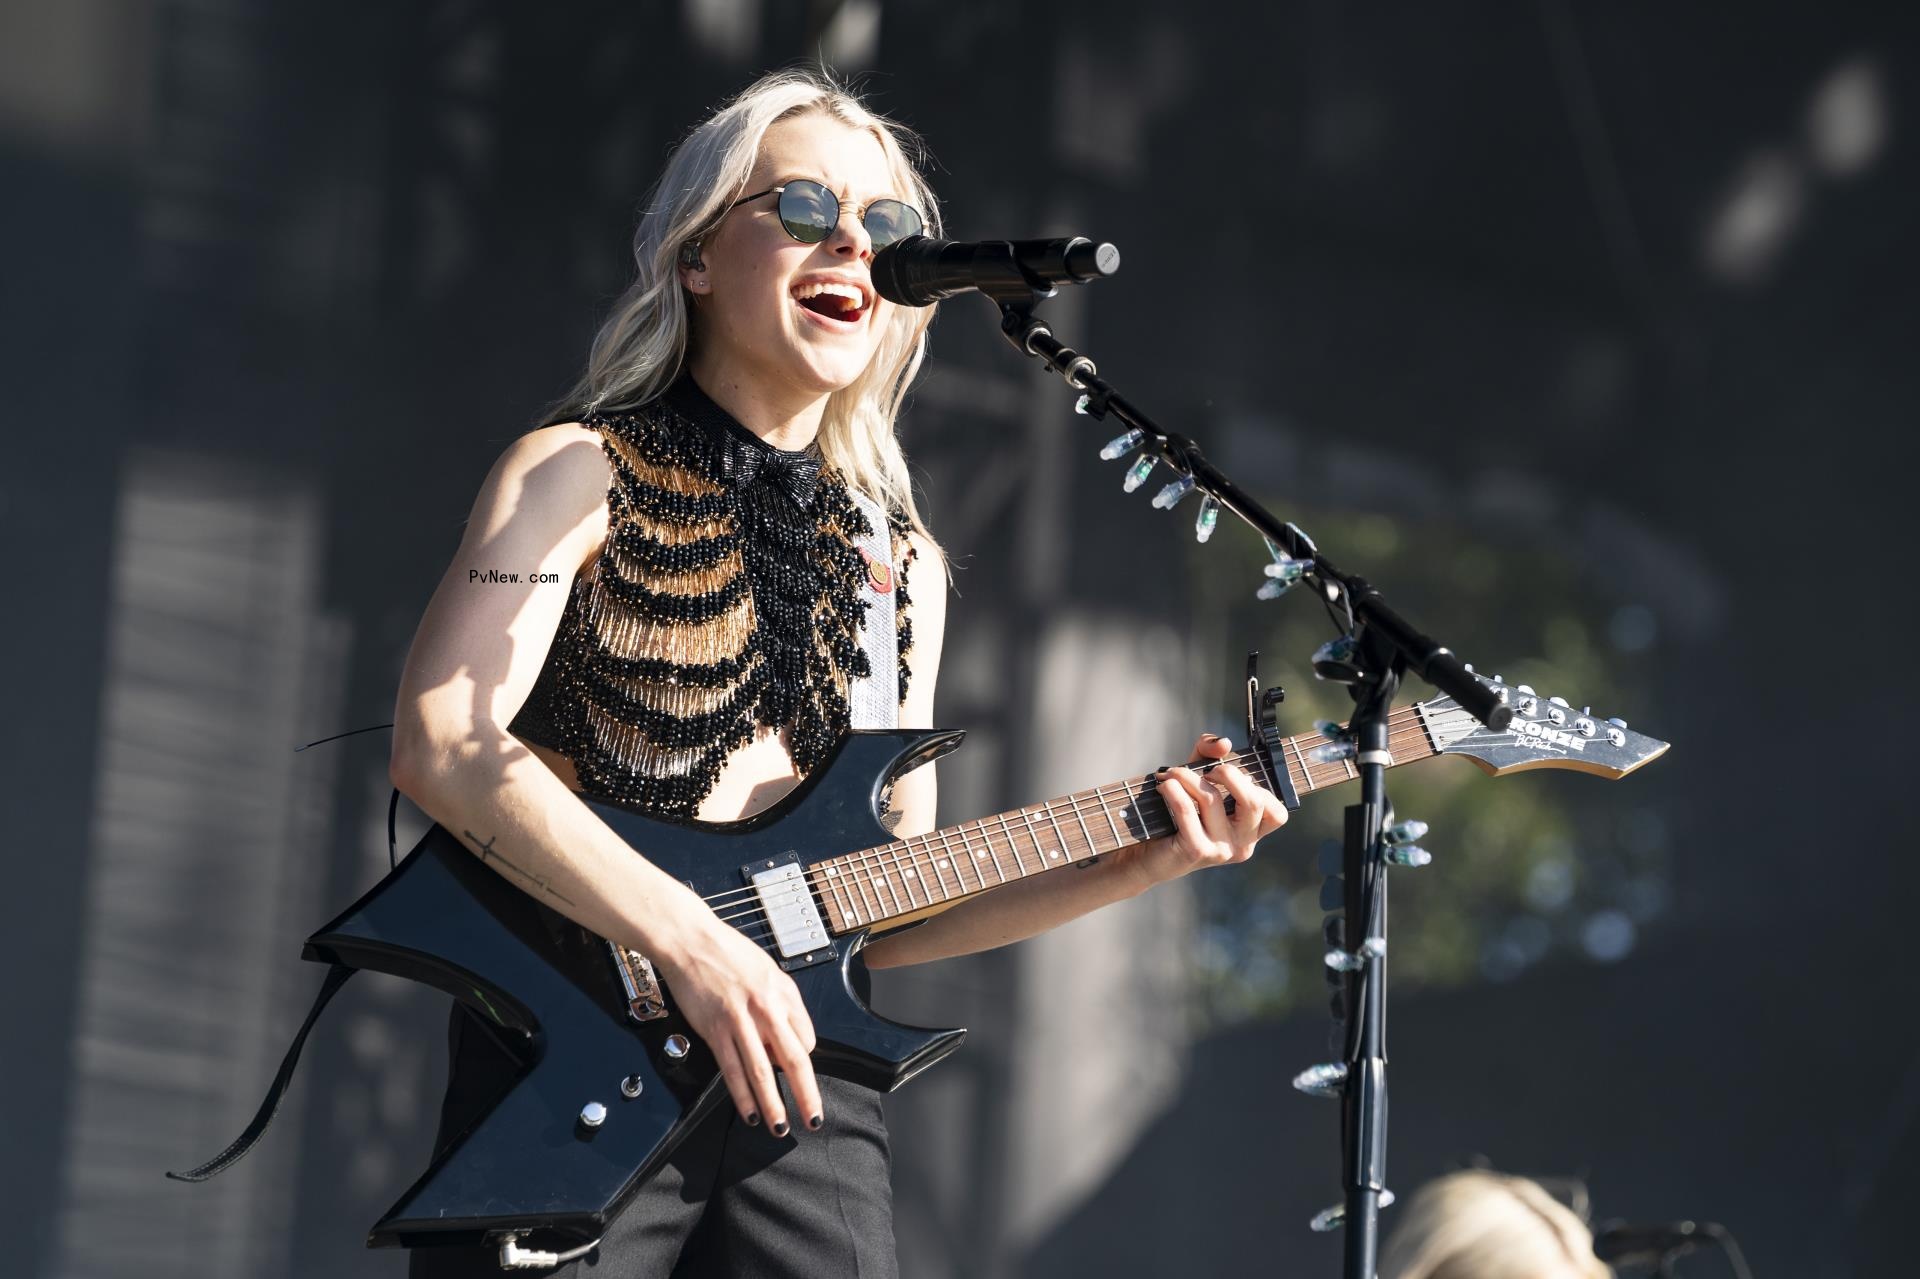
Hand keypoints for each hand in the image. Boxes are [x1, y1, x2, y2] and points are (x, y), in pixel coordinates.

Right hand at [650, 902, 821, 1137]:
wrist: (690, 940)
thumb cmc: (727, 952)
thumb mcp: (768, 970)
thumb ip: (780, 1002)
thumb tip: (784, 1037)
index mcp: (784, 992)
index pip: (807, 1038)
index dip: (804, 1061)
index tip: (798, 1074)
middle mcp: (767, 1008)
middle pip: (794, 1060)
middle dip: (806, 1095)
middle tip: (813, 1120)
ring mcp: (740, 1021)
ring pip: (762, 1072)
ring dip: (773, 1104)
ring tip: (780, 1127)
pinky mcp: (715, 1030)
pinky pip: (732, 1070)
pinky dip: (742, 1095)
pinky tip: (749, 1111)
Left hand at [1118, 733, 1288, 890]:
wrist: (1147, 855)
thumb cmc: (1178, 814)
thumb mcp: (1199, 778)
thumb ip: (1211, 754)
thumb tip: (1224, 744)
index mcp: (1251, 832)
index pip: (1276, 813)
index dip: (1258, 787)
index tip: (1231, 776)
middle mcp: (1242, 845)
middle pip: (1254, 801)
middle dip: (1229, 774)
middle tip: (1206, 771)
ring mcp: (1221, 850)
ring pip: (1212, 799)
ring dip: (1187, 777)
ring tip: (1171, 774)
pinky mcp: (1196, 850)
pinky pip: (1187, 809)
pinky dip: (1174, 790)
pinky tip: (1164, 786)